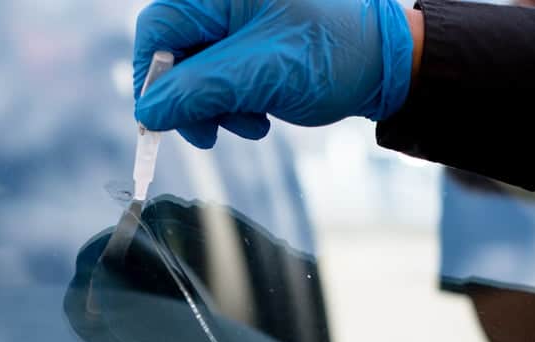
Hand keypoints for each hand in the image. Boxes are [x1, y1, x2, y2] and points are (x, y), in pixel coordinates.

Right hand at [133, 0, 413, 147]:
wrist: (386, 64)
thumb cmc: (330, 56)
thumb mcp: (259, 75)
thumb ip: (198, 91)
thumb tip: (148, 112)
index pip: (159, 28)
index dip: (155, 77)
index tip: (161, 120)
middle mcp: (225, 2)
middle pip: (177, 54)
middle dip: (193, 100)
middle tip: (210, 135)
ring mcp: (239, 23)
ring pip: (198, 72)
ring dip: (217, 108)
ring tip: (251, 124)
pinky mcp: (251, 45)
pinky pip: (223, 77)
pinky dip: (234, 104)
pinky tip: (260, 116)